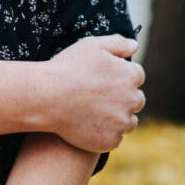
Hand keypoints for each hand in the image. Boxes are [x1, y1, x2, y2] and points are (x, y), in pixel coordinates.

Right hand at [42, 34, 145, 151]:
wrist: (47, 96)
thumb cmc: (68, 68)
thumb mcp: (92, 45)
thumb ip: (118, 43)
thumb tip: (135, 45)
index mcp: (130, 76)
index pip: (137, 76)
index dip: (121, 76)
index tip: (105, 79)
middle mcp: (131, 100)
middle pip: (136, 100)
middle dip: (123, 98)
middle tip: (99, 96)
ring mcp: (121, 122)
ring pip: (127, 121)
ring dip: (117, 117)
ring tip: (93, 111)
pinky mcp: (110, 140)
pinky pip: (115, 138)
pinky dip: (106, 133)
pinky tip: (89, 125)